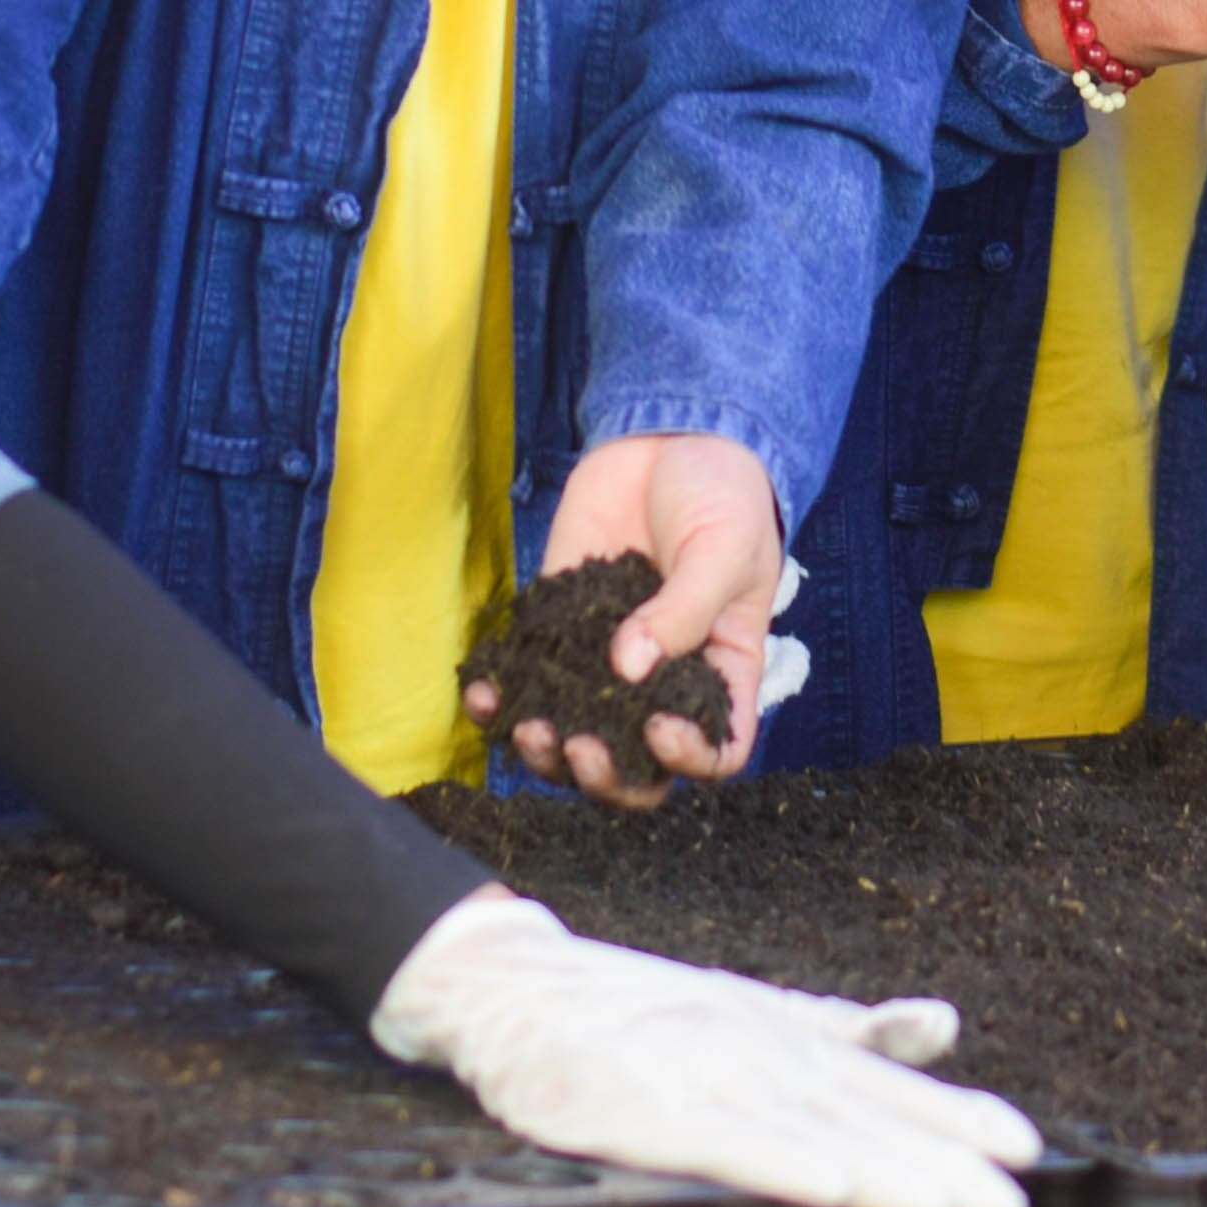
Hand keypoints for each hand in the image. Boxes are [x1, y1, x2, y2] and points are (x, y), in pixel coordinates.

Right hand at [369, 894, 1037, 1206]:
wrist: (516, 990)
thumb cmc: (643, 1015)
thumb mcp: (760, 1013)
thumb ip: (852, 1028)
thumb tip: (945, 1024)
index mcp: (788, 1041)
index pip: (884, 1087)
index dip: (954, 1118)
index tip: (1026, 1150)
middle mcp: (757, 1057)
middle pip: (858, 1117)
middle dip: (937, 1160)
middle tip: (1011, 1201)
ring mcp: (700, 1080)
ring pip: (803, 1133)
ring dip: (875, 1170)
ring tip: (943, 1205)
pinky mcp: (639, 1111)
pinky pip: (716, 1143)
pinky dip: (772, 1162)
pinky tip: (824, 1187)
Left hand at [475, 434, 778, 806]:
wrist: (671, 433)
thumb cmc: (723, 493)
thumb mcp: (724, 548)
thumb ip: (682, 609)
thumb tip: (628, 666)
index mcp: (721, 673)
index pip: (717, 748)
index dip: (690, 759)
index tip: (659, 728)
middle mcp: (662, 682)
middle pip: (637, 764)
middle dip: (603, 773)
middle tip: (580, 747)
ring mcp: (604, 660)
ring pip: (574, 738)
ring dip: (545, 752)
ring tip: (527, 729)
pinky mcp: (556, 627)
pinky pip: (526, 680)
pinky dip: (499, 698)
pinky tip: (482, 694)